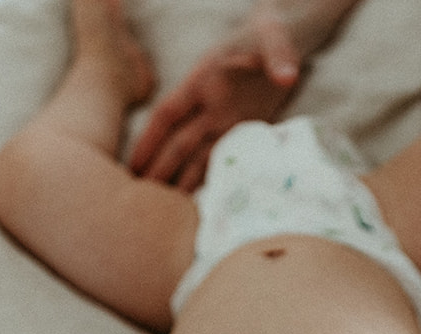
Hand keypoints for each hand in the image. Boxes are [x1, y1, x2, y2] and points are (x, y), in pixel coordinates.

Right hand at [128, 10, 302, 191]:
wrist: (284, 38)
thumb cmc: (272, 34)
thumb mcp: (274, 37)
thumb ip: (278, 56)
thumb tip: (286, 76)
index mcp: (206, 80)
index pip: (169, 113)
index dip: (149, 140)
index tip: (133, 165)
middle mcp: (211, 104)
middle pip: (179, 143)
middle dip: (161, 171)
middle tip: (143, 202)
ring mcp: (225, 119)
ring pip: (198, 156)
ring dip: (181, 182)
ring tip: (165, 212)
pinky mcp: (243, 130)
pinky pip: (222, 158)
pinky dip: (211, 180)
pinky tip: (201, 204)